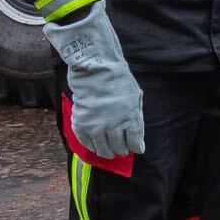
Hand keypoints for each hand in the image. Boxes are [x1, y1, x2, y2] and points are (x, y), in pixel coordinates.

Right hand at [49, 11, 147, 158]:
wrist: (95, 67)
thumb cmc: (118, 80)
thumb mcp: (136, 97)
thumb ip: (137, 119)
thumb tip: (138, 140)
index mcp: (130, 119)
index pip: (134, 144)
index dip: (135, 147)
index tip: (135, 147)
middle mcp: (113, 126)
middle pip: (118, 148)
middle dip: (121, 150)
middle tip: (121, 149)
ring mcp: (96, 126)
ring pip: (102, 149)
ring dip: (106, 151)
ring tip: (107, 151)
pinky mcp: (81, 123)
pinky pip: (86, 142)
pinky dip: (90, 145)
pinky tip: (94, 144)